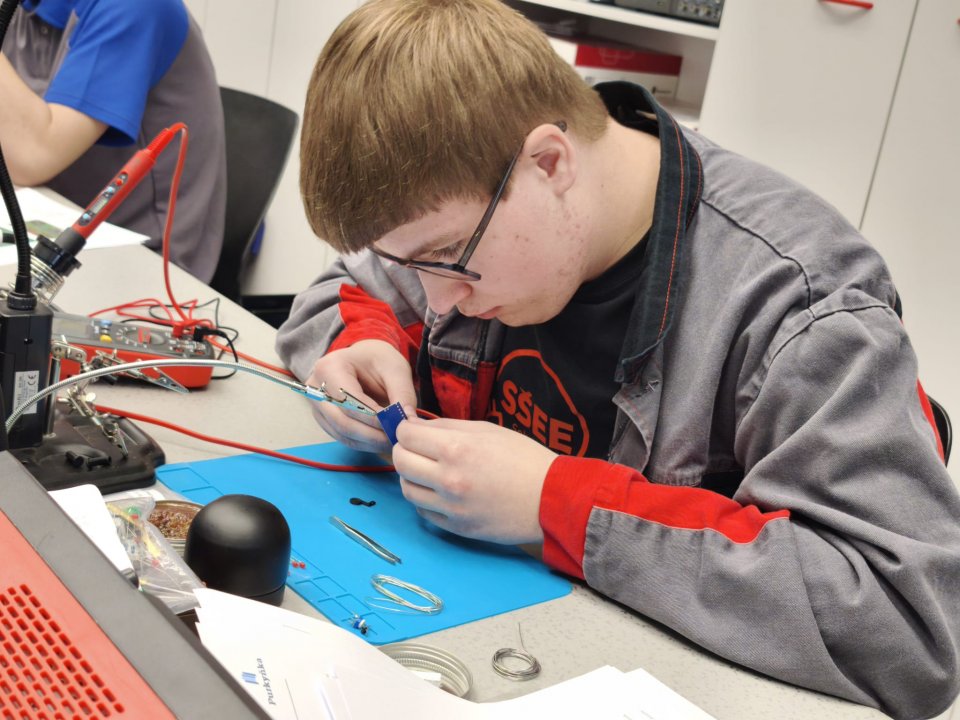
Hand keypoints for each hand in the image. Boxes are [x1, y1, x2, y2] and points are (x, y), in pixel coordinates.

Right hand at [306, 339, 416, 453]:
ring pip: (342, 433)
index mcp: (330, 367)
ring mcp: (317, 405)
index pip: (349, 401)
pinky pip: (342, 437)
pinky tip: (381, 441)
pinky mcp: (323, 419)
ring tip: (392, 441)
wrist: (364, 359)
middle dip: (372, 434)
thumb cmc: (378, 360)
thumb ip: (402, 394)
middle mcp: (316, 388)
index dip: (373, 418)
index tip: (396, 426)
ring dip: (369, 442)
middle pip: (342, 421)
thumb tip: (407, 421)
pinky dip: (363, 443)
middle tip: (397, 438)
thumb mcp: (396, 370)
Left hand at [393, 417, 556, 544]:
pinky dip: (425, 499)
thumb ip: (447, 427)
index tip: (413, 430)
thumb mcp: (487, 430)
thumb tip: (415, 426)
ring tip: (428, 471)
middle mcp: (448, 479)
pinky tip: (441, 491)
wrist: (551, 499)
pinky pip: (424, 511)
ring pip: (406, 489)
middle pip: (399, 461)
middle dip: (404, 450)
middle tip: (417, 448)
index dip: (406, 428)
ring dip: (411, 476)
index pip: (405, 435)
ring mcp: (451, 507)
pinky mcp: (457, 527)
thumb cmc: (524, 459)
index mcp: (456, 449)